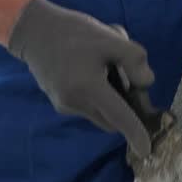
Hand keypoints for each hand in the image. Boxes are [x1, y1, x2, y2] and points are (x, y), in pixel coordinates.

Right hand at [7, 0, 156, 157]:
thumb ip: (134, 60)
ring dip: (111, 100)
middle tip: (129, 79)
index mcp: (89, 87)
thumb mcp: (110, 37)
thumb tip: (146, 84)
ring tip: (104, 68)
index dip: (135, 133)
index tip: (146, 150)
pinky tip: (90, 71)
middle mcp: (76, 103)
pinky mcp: (60, 104)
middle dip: (125, 108)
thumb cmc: (74, 32)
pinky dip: (98, 97)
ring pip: (101, 114)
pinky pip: (88, 108)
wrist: (34, 31)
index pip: (119, 117)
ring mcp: (66, 106)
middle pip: (112, 119)